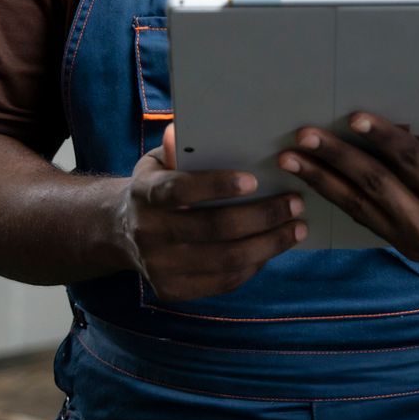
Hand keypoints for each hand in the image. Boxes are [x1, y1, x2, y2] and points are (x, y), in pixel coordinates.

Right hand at [115, 124, 307, 300]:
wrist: (121, 232)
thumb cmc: (157, 185)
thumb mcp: (159, 161)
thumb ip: (178, 147)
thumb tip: (187, 129)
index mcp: (145, 193)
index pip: (180, 191)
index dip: (216, 186)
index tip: (254, 180)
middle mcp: (148, 232)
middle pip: (214, 228)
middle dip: (263, 216)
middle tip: (295, 202)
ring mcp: (159, 266)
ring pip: (226, 260)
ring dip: (269, 244)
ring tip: (296, 228)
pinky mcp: (172, 290)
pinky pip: (223, 281)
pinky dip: (255, 264)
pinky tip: (273, 247)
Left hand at [277, 79, 418, 284]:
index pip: (409, 164)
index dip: (381, 138)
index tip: (354, 117)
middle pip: (373, 187)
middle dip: (334, 159)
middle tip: (303, 137)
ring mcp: (415, 241)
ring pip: (360, 208)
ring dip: (322, 182)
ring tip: (290, 161)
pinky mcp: (408, 247)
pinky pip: (366, 221)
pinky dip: (339, 200)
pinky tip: (314, 184)